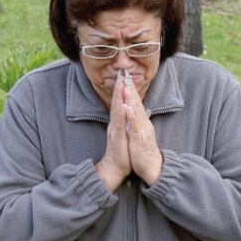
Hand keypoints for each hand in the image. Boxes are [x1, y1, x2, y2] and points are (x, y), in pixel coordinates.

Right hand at [95, 74, 131, 191]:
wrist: (114, 167)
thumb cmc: (120, 150)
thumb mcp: (123, 132)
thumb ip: (123, 121)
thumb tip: (126, 110)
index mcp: (118, 122)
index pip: (119, 102)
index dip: (121, 89)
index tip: (124, 76)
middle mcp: (115, 123)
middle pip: (116, 102)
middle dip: (119, 88)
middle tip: (120, 73)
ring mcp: (115, 130)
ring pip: (117, 111)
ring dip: (118, 98)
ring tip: (120, 85)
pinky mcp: (117, 139)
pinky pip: (120, 125)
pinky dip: (122, 116)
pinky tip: (123, 107)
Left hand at [122, 73, 163, 185]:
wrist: (150, 167)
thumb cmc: (142, 150)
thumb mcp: (138, 133)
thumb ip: (137, 121)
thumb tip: (133, 111)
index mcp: (140, 121)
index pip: (135, 102)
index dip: (130, 89)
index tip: (125, 76)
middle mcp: (142, 123)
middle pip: (136, 103)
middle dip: (130, 88)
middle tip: (125, 73)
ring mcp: (141, 130)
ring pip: (136, 112)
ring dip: (131, 98)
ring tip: (126, 86)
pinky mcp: (139, 140)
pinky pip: (134, 127)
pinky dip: (131, 117)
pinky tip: (127, 108)